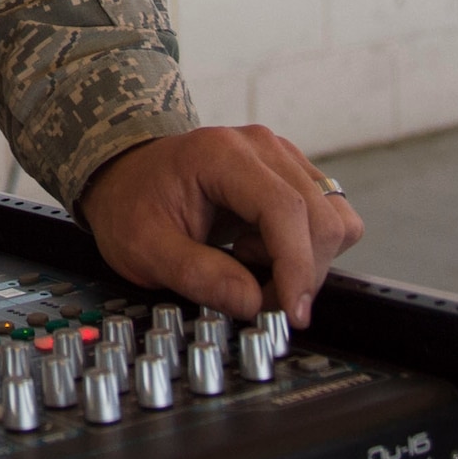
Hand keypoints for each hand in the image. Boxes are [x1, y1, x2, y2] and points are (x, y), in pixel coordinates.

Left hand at [80, 126, 364, 329]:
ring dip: (306, 259)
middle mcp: (259, 145)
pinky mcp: (291, 173)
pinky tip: (262, 248)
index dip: (296, 266)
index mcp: (219, 153)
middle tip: (259, 299)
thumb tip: (253, 303)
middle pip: (320, 217)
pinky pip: (330, 217)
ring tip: (249, 261)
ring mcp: (280, 156)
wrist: (123, 177)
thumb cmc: (130, 206)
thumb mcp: (144, 249)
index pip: (284, 208)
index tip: (291, 312)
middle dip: (300, 273)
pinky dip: (307, 247)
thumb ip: (198, 275)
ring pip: (334, 220)